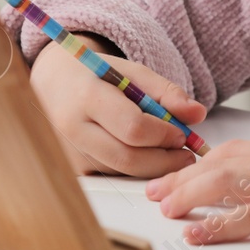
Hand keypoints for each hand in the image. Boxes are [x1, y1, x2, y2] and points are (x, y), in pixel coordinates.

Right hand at [29, 40, 206, 177]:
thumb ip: (165, 92)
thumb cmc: (94, 75)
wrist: (51, 83)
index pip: (133, 128)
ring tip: (167, 151)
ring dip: (152, 167)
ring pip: (123, 172)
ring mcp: (68, 154)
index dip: (164, 134)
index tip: (182, 133)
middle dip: (165, 161)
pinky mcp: (72, 170)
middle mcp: (72, 129)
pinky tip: (142, 155)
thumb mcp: (131, 72)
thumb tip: (198, 114)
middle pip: (129, 159)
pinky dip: (134, 170)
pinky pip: (112, 177)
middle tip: (186, 154)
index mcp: (87, 96)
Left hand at [142, 128, 249, 243]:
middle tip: (154, 191)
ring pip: (224, 183)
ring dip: (188, 194)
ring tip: (161, 207)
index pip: (235, 153)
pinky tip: (197, 230)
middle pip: (219, 164)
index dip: (202, 162)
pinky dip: (218, 223)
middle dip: (182, 177)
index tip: (179, 170)